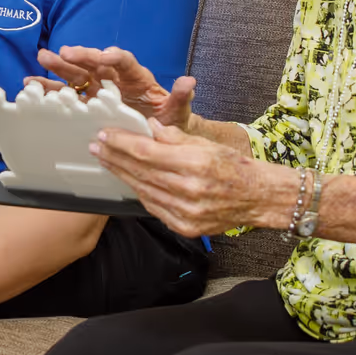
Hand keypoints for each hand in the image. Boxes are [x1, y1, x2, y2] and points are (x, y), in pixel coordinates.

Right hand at [29, 46, 196, 130]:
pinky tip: (34, 84)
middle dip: (81, 57)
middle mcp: (115, 79)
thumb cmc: (170, 120)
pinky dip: (52, 88)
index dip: (116, 57)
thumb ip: (181, 97)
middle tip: (64, 53)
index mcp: (137, 78)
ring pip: (78, 74)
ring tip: (43, 59)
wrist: (160, 134)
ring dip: (60, 67)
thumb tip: (189, 82)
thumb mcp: (178, 111)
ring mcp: (99, 90)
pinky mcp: (88, 102)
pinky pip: (68, 93)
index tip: (105, 56)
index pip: (126, 62)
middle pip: (96, 63)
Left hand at [91, 119, 279, 236]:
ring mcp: (186, 212)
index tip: (104, 135)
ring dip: (122, 175)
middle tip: (96, 147)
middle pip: (140, 171)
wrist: (258, 198)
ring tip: (107, 162)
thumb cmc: (235, 167)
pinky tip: (129, 181)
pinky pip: (154, 208)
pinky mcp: (185, 226)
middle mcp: (189, 189)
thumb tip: (149, 127)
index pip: (146, 152)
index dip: (121, 143)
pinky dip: (140, 193)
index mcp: (195, 163)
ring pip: (143, 190)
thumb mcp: (207, 144)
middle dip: (115, 157)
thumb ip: (175, 137)